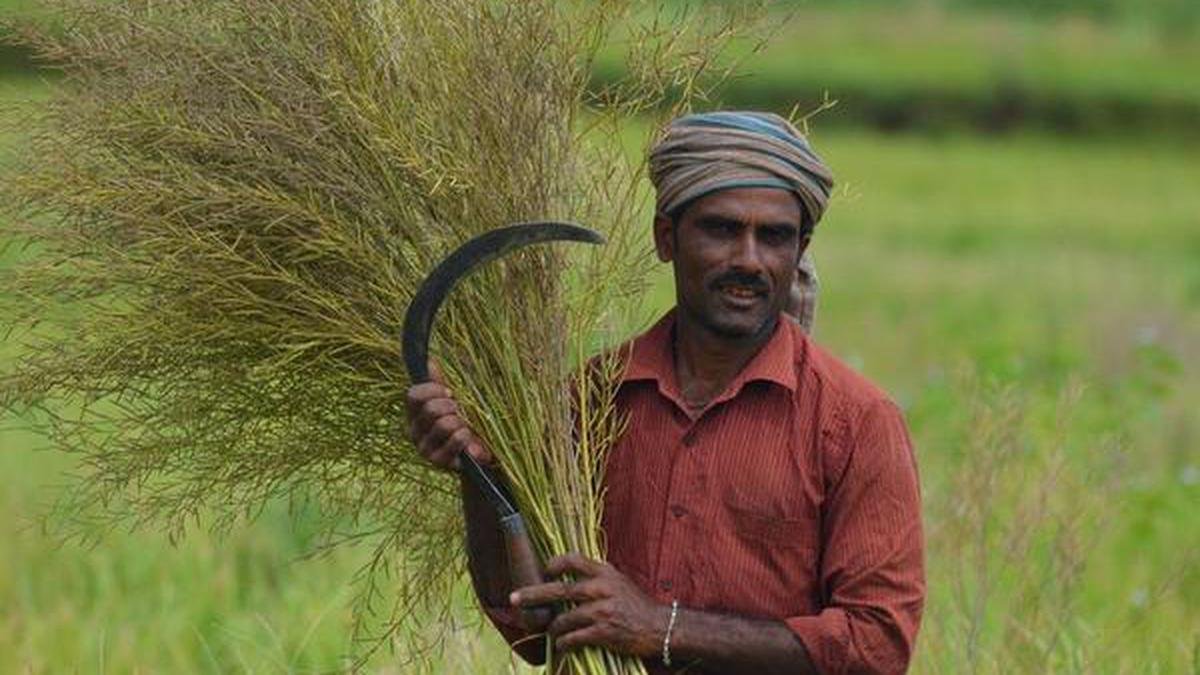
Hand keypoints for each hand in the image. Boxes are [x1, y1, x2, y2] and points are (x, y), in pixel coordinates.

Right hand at [404, 362, 491, 470]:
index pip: (414, 395)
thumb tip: (430, 362)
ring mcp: (424, 449)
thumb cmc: (464, 422)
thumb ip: (440, 383)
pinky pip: (456, 440)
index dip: (434, 389)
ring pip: (444, 424)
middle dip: (451, 406)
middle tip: (460, 411)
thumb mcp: (453, 401)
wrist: (478, 453)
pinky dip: (466, 436)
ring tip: (466, 427)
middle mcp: (413, 432)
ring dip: (461, 422)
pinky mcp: (438, 462)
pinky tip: (469, 439)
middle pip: (430, 409)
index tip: (450, 392)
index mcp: (413, 413)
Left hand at [510, 552, 668, 657]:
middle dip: (532, 595)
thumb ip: (596, 577)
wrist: (660, 627)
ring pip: (563, 619)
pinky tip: (563, 645)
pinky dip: (564, 643)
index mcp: (605, 572)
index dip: (553, 564)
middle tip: (514, 599)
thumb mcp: (619, 581)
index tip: (543, 571)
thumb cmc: (637, 605)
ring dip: (553, 629)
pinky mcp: (603, 632)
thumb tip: (567, 580)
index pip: (572, 560)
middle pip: (558, 590)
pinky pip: (573, 638)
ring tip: (552, 633)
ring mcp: (602, 610)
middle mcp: (601, 588)